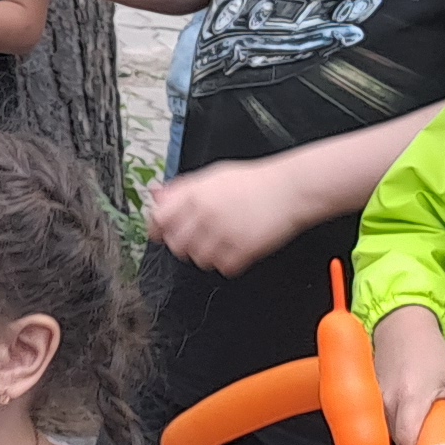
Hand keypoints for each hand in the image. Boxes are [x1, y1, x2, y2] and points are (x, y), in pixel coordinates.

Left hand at [143, 160, 310, 275]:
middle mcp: (206, 214)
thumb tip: (157, 196)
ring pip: (198, 260)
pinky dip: (228, 263)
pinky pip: (223, 268)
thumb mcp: (212, 176)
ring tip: (219, 242)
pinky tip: (235, 249)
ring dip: (206, 255)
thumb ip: (182, 189)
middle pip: (176, 244)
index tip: (161, 232)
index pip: (159, 219)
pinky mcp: (243, 250)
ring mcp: (224, 233)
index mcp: (195, 194)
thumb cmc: (253, 182)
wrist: (288, 190)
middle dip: (183, 244)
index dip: (158, 228)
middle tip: (196, 238)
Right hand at [372, 306, 444, 444]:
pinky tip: (407, 425)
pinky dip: (393, 431)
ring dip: (403, 442)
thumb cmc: (433, 353)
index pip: (408, 443)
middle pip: (396, 443)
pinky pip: (380, 425)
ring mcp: (373, 401)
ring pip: (386, 435)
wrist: (401, 326)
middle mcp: (387, 402)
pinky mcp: (368, 400)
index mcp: (411, 398)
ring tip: (421, 439)